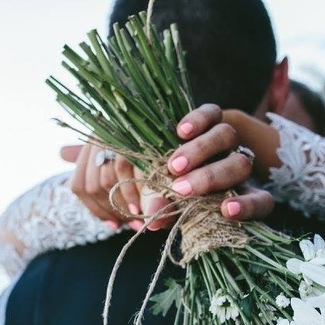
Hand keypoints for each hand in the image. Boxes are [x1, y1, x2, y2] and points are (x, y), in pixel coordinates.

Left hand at [61, 104, 274, 230]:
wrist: (219, 208)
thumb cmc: (174, 182)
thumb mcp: (143, 169)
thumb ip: (112, 158)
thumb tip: (60, 150)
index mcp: (205, 134)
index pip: (211, 113)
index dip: (197, 119)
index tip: (177, 132)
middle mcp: (229, 149)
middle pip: (225, 137)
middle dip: (198, 154)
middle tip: (172, 175)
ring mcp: (246, 175)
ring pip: (241, 164)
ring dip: (213, 176)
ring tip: (184, 193)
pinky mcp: (258, 200)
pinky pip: (264, 200)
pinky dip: (248, 204)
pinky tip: (226, 211)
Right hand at [146, 103, 273, 229]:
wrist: (157, 164)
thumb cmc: (165, 193)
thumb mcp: (163, 204)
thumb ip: (162, 210)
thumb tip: (154, 220)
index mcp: (237, 195)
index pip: (260, 201)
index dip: (248, 206)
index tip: (226, 210)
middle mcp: (236, 167)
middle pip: (240, 165)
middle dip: (210, 177)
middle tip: (179, 189)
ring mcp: (225, 141)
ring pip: (227, 136)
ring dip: (201, 151)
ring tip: (173, 166)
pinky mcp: (211, 118)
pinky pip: (212, 113)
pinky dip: (198, 121)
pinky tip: (180, 132)